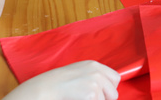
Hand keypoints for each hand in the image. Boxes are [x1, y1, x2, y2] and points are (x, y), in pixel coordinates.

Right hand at [4, 61, 119, 99]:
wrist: (46, 88)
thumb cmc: (58, 83)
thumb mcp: (79, 73)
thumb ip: (93, 77)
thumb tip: (106, 90)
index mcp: (94, 65)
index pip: (115, 78)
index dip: (109, 89)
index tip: (101, 95)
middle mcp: (97, 72)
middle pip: (114, 92)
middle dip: (106, 99)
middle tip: (92, 99)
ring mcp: (96, 82)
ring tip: (81, 98)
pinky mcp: (92, 93)